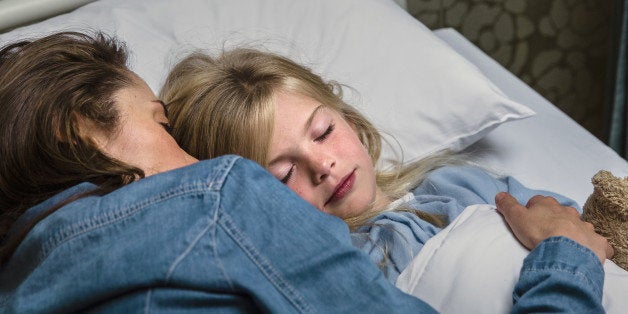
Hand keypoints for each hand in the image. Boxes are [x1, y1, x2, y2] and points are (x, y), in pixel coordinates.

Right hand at [495, 192, 613, 263]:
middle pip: (560, 211)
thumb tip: (500, 194)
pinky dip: (590, 244)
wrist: (565, 250)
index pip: (538, 201)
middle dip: (554, 218)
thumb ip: (507, 205)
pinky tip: (585, 252)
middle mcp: (567, 211)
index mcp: (548, 205)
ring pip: (578, 224)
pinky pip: (595, 241)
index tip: (528, 219)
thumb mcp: (516, 217)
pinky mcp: (595, 241)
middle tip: (545, 232)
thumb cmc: (539, 232)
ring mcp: (583, 225)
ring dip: (572, 230)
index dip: (532, 209)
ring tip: (564, 243)